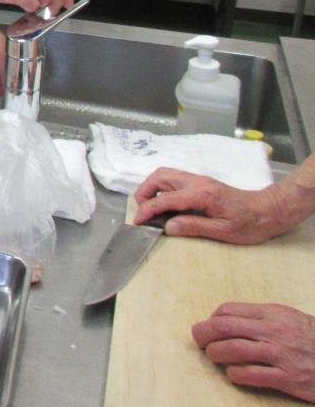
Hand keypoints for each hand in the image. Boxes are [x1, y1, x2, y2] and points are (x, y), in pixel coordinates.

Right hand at [133, 167, 294, 244]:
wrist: (268, 210)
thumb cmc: (250, 224)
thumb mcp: (224, 231)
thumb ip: (194, 226)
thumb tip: (167, 227)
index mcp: (202, 194)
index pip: (165, 199)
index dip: (147, 210)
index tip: (138, 222)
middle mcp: (197, 182)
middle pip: (159, 177)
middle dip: (144, 193)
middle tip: (144, 213)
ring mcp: (198, 180)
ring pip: (164, 175)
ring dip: (151, 189)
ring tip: (152, 209)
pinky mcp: (200, 182)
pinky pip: (173, 179)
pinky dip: (162, 189)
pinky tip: (166, 205)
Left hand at [193, 302, 314, 401]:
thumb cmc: (310, 337)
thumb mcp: (287, 317)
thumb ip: (259, 317)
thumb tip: (222, 319)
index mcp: (272, 313)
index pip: (228, 310)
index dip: (211, 319)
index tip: (208, 327)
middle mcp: (275, 331)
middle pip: (224, 327)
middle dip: (203, 334)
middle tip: (199, 342)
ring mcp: (281, 355)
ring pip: (234, 350)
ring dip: (216, 354)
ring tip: (214, 357)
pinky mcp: (288, 378)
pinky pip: (251, 375)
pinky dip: (235, 374)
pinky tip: (233, 374)